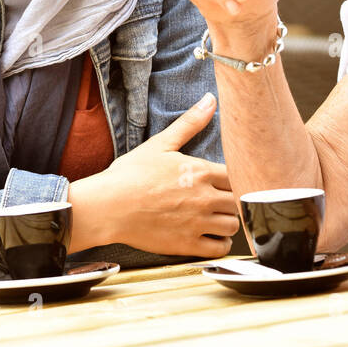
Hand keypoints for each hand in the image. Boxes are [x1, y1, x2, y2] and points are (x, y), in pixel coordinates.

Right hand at [70, 93, 237, 257]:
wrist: (108, 206)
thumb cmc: (130, 174)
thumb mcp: (161, 143)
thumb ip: (190, 123)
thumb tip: (211, 98)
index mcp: (201, 172)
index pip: (238, 175)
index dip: (236, 178)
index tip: (227, 181)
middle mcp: (205, 198)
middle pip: (238, 201)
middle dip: (234, 200)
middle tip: (223, 199)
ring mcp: (197, 223)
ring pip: (233, 225)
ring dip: (229, 221)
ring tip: (218, 217)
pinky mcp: (187, 244)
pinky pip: (219, 248)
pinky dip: (220, 243)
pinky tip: (212, 236)